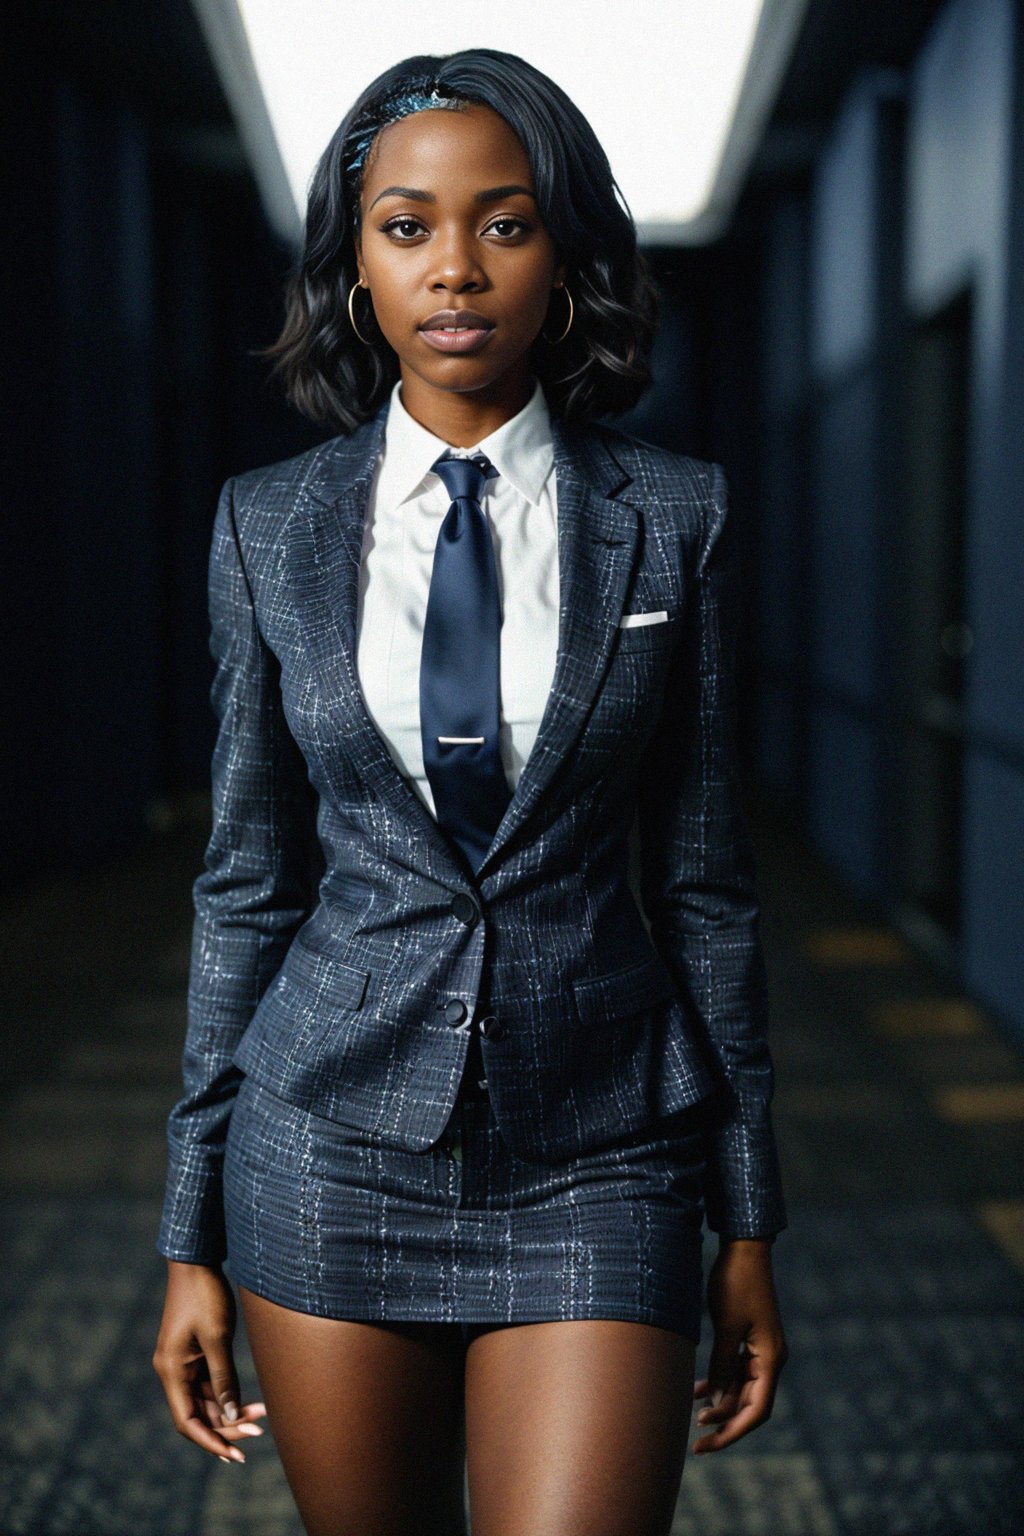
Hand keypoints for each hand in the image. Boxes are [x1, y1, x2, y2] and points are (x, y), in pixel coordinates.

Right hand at [153, 1260, 266, 1462]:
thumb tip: (229, 1415)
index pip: (187, 1421)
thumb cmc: (206, 1295)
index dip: (209, 1440)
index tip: (233, 1454)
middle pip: (198, 1414)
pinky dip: (227, 1394)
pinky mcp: (193, 1354)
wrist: (196, 1261)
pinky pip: (209, 1384)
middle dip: (226, 1427)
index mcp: (172, 1371)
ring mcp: (182, 1363)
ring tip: (261, 1417)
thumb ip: (223, 1377)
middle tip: (258, 1433)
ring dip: (230, 1411)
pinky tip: (250, 1401)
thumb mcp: (218, 1337)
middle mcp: (173, 1372)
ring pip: (206, 1400)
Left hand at [691, 1238, 787, 1454]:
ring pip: (742, 1390)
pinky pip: (737, 1371)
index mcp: (771, 1359)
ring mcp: (761, 1350)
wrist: (744, 1249)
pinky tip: (698, 1390)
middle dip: (725, 1424)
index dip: (733, 1431)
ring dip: (721, 1403)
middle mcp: (771, 1359)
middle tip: (697, 1444)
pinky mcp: (750, 1340)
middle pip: (750, 1405)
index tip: (708, 1443)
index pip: (757, 1410)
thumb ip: (722, 1363)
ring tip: (694, 1415)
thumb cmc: (736, 1283)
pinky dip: (720, 1383)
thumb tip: (717, 1398)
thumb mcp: (725, 1326)